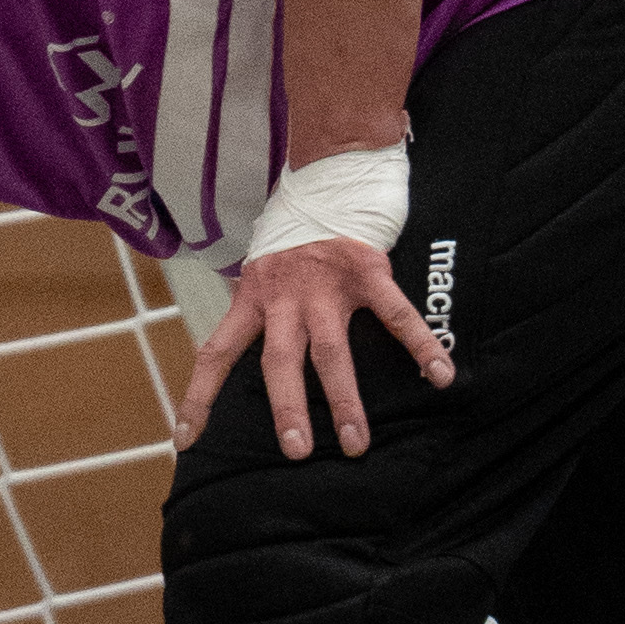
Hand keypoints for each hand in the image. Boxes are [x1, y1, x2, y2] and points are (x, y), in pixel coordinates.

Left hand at [176, 236, 455, 463]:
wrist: (330, 173)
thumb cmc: (297, 232)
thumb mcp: (264, 270)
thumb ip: (261, 311)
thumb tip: (258, 362)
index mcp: (253, 296)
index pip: (216, 352)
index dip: (199, 397)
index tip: (185, 441)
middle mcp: (285, 295)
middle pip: (279, 360)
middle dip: (287, 408)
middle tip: (296, 450)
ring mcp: (326, 285)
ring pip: (332, 352)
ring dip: (344, 399)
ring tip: (355, 442)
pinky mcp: (366, 270)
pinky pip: (396, 315)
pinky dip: (420, 346)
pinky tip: (439, 375)